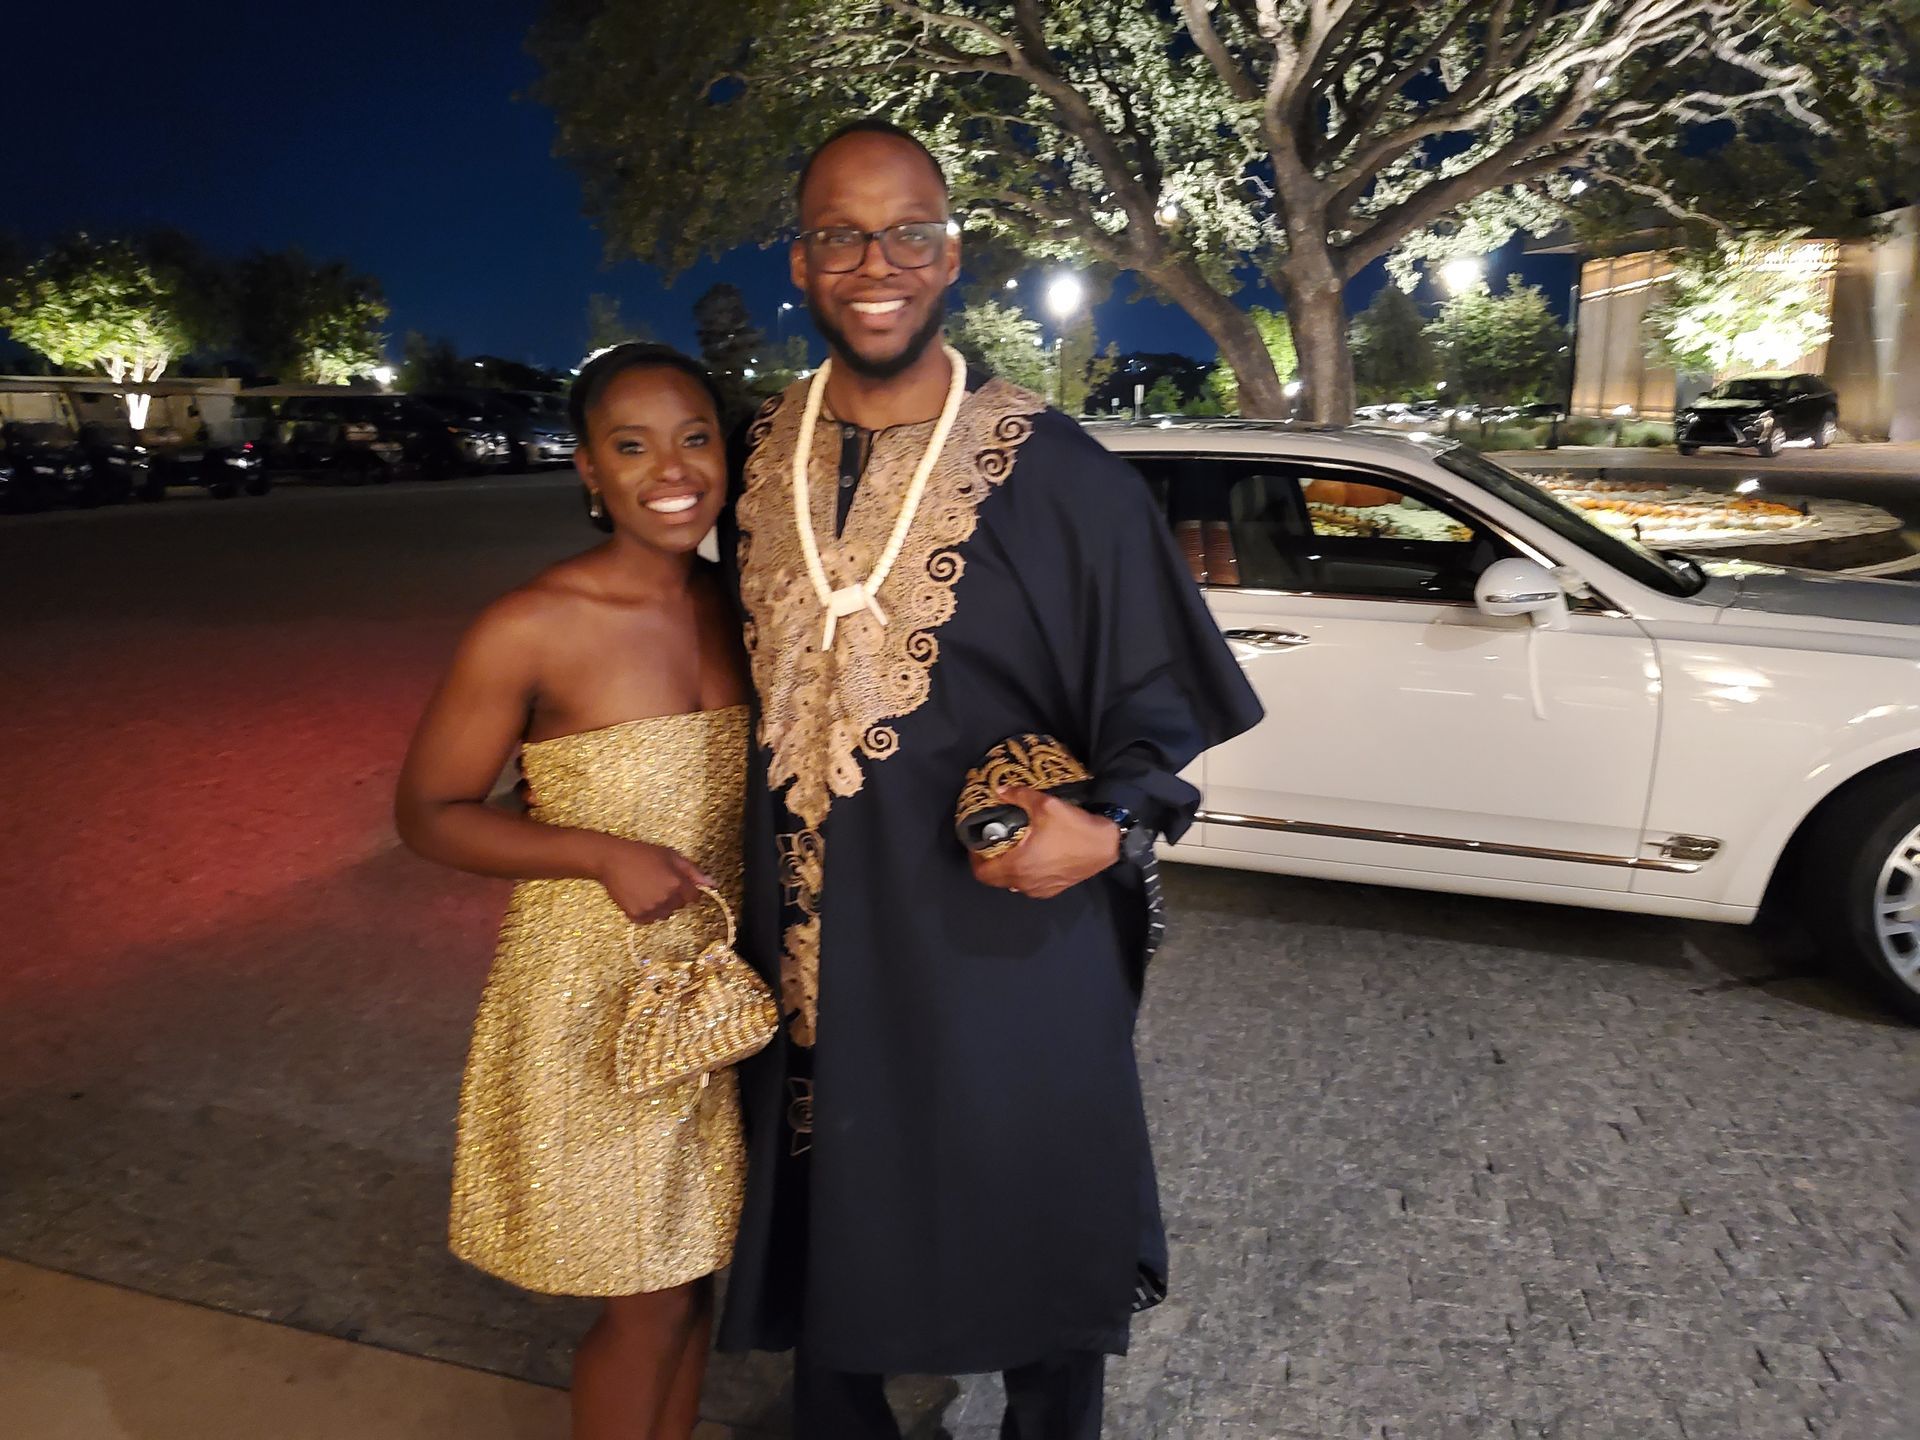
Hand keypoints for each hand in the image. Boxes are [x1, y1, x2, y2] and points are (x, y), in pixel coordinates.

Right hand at [592, 836, 711, 924]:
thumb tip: (712, 884)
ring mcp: (650, 909)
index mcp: (676, 884)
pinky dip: (647, 911)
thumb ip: (693, 871)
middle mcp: (665, 899)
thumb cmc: (642, 853)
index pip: (694, 897)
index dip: (688, 889)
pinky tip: (639, 896)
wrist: (611, 860)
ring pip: (665, 914)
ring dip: (661, 905)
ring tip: (647, 888)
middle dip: (674, 896)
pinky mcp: (636, 916)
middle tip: (658, 881)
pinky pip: (649, 919)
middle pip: (680, 906)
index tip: (678, 883)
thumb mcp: (671, 856)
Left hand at [970, 785, 1120, 899]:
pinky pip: (1029, 885)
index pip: (982, 873)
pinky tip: (1032, 857)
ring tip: (1011, 849)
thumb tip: (999, 790)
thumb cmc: (1074, 827)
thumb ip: (1018, 796)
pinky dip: (1024, 874)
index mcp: (1018, 865)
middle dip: (989, 863)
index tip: (978, 844)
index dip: (974, 859)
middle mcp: (1025, 883)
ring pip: (1012, 883)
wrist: (1107, 845)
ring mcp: (1040, 889)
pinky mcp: (1053, 890)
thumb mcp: (1045, 805)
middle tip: (993, 844)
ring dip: (1007, 869)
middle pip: (995, 879)